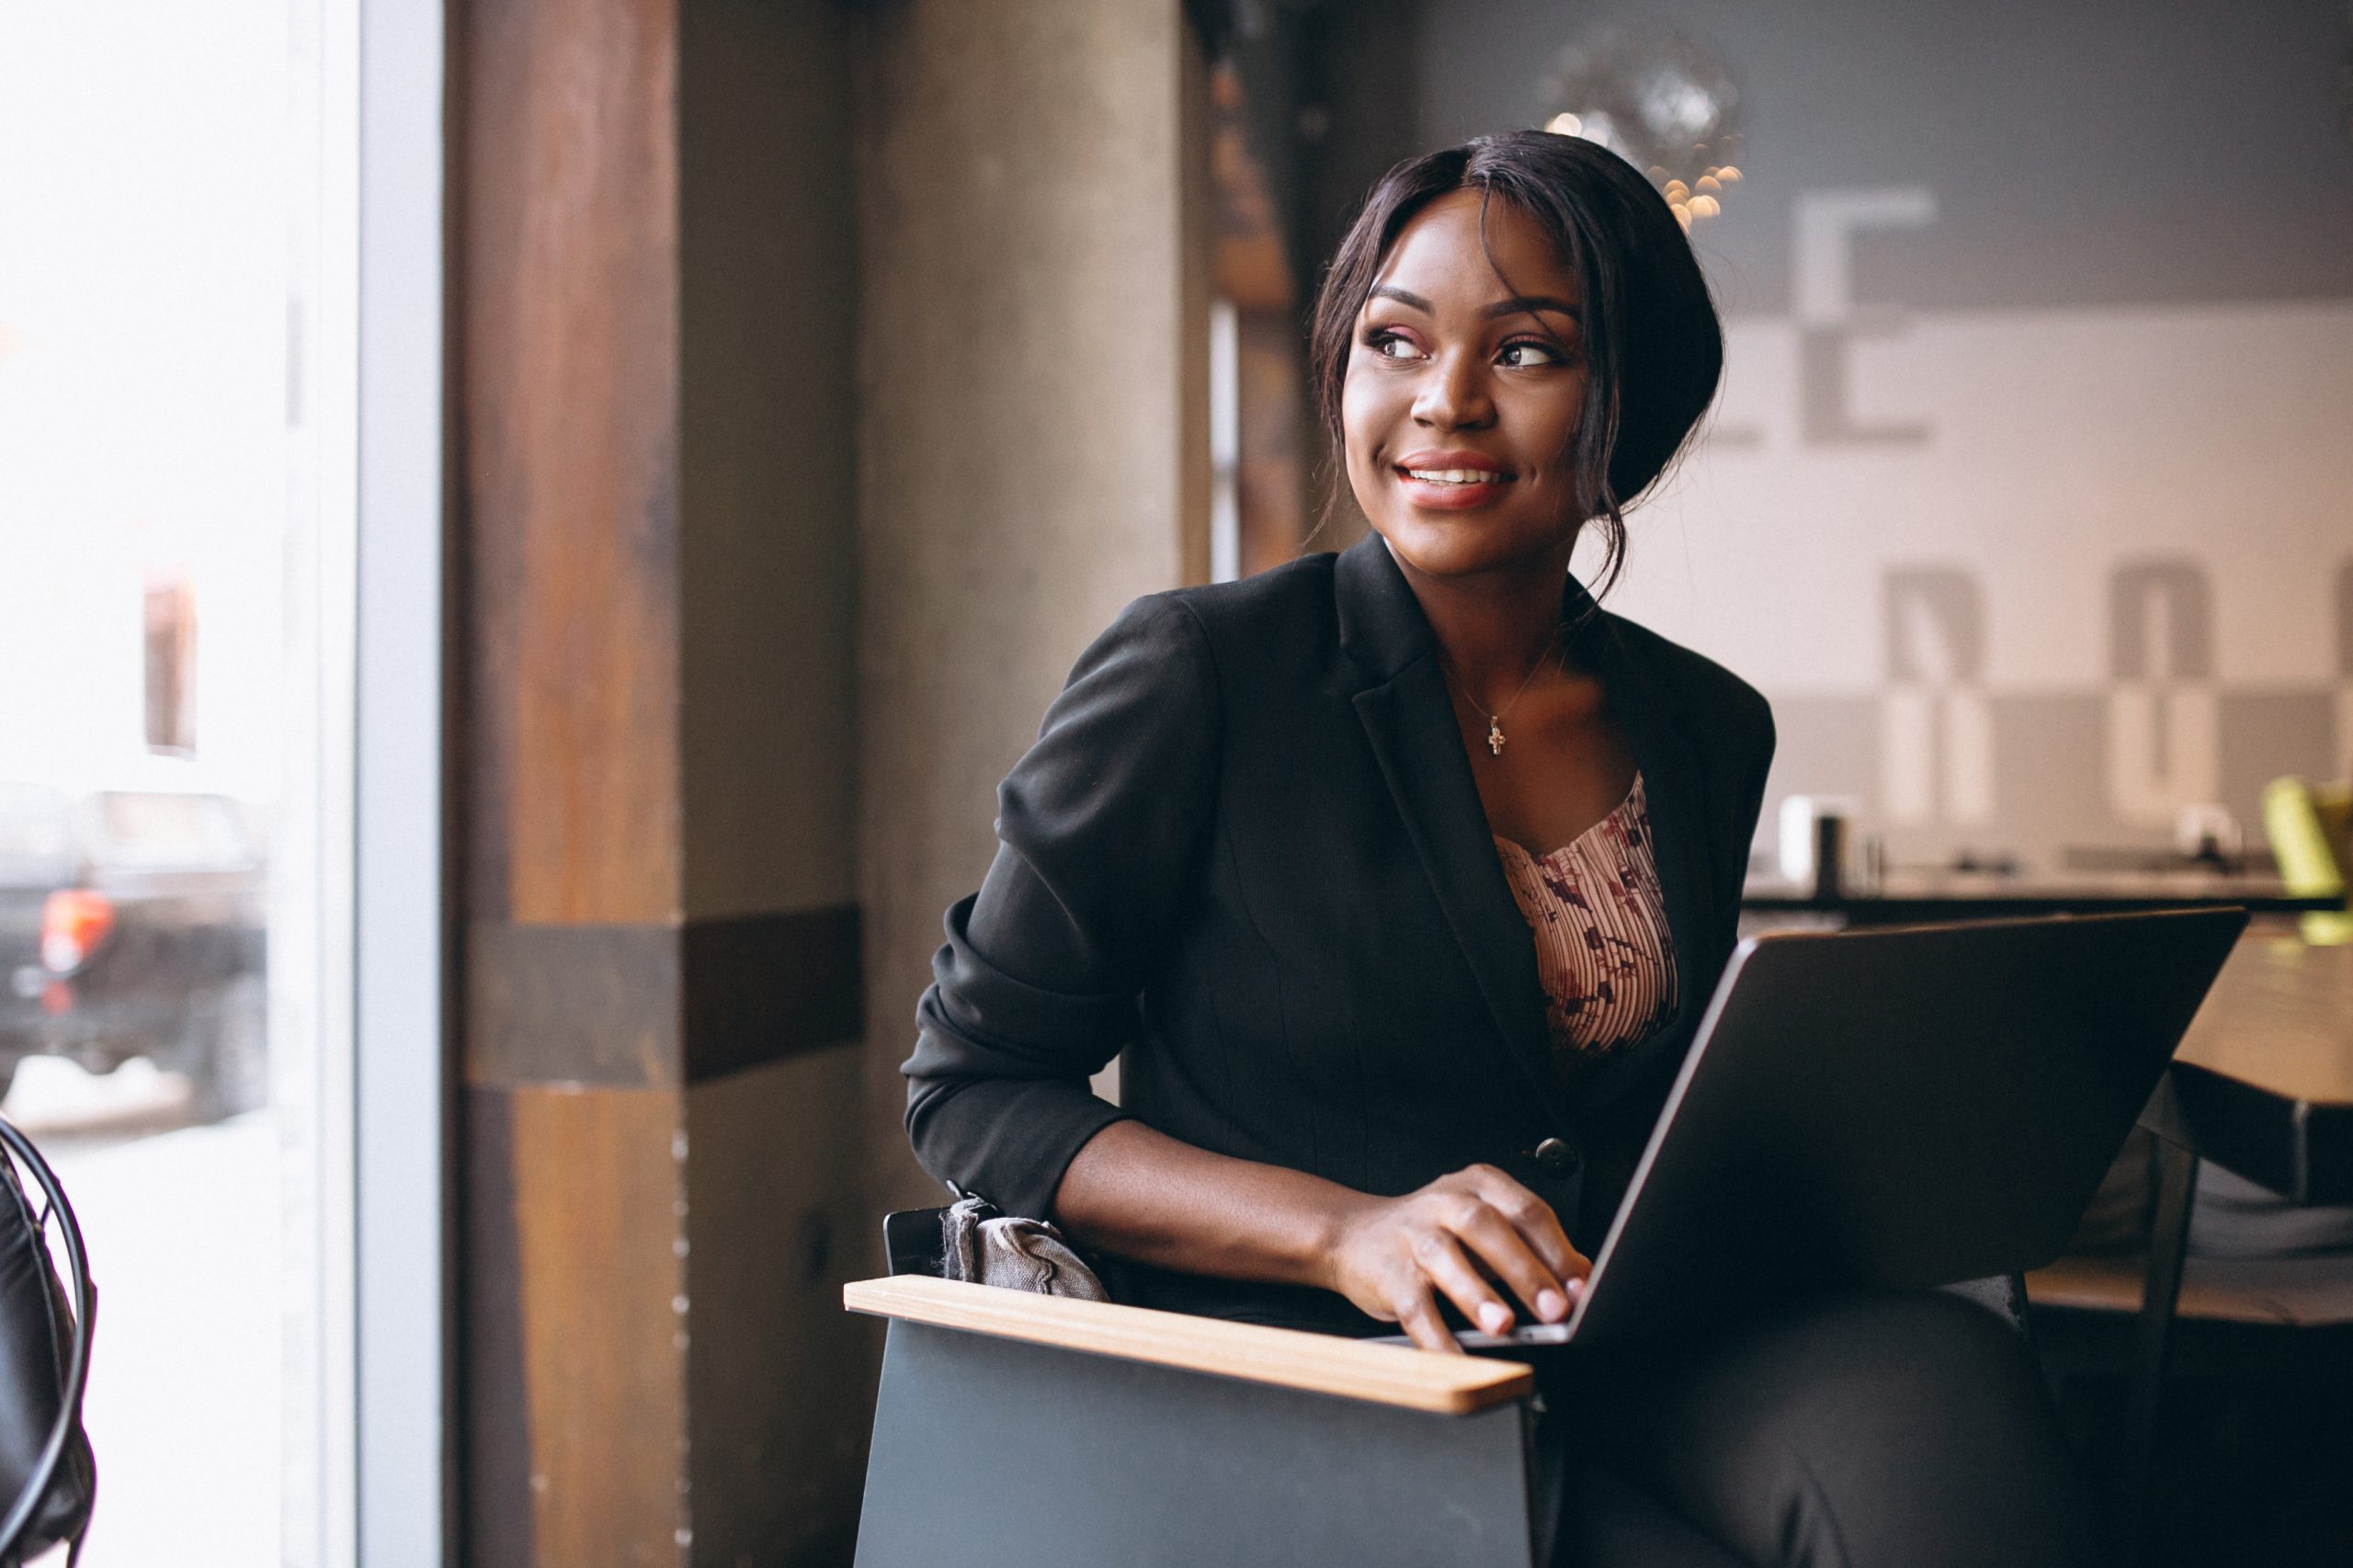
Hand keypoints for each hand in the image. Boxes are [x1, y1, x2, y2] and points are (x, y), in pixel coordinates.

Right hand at [1324, 1164, 1591, 1353]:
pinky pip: (1414, 1306)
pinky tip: (1456, 1356)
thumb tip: (1582, 1280)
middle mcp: (1445, 1203)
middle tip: (1554, 1308)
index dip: (1557, 1249)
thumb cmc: (1434, 1235)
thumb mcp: (1486, 1229)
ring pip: (1445, 1258)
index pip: (1526, 1211)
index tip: (1580, 1287)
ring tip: (1503, 1326)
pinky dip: (1436, 1335)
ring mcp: (1413, 1235)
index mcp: (1479, 1186)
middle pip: (1488, 1228)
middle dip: (1524, 1270)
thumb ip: (1532, 1249)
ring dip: (1477, 1293)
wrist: (1353, 1235)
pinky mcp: (1388, 1272)